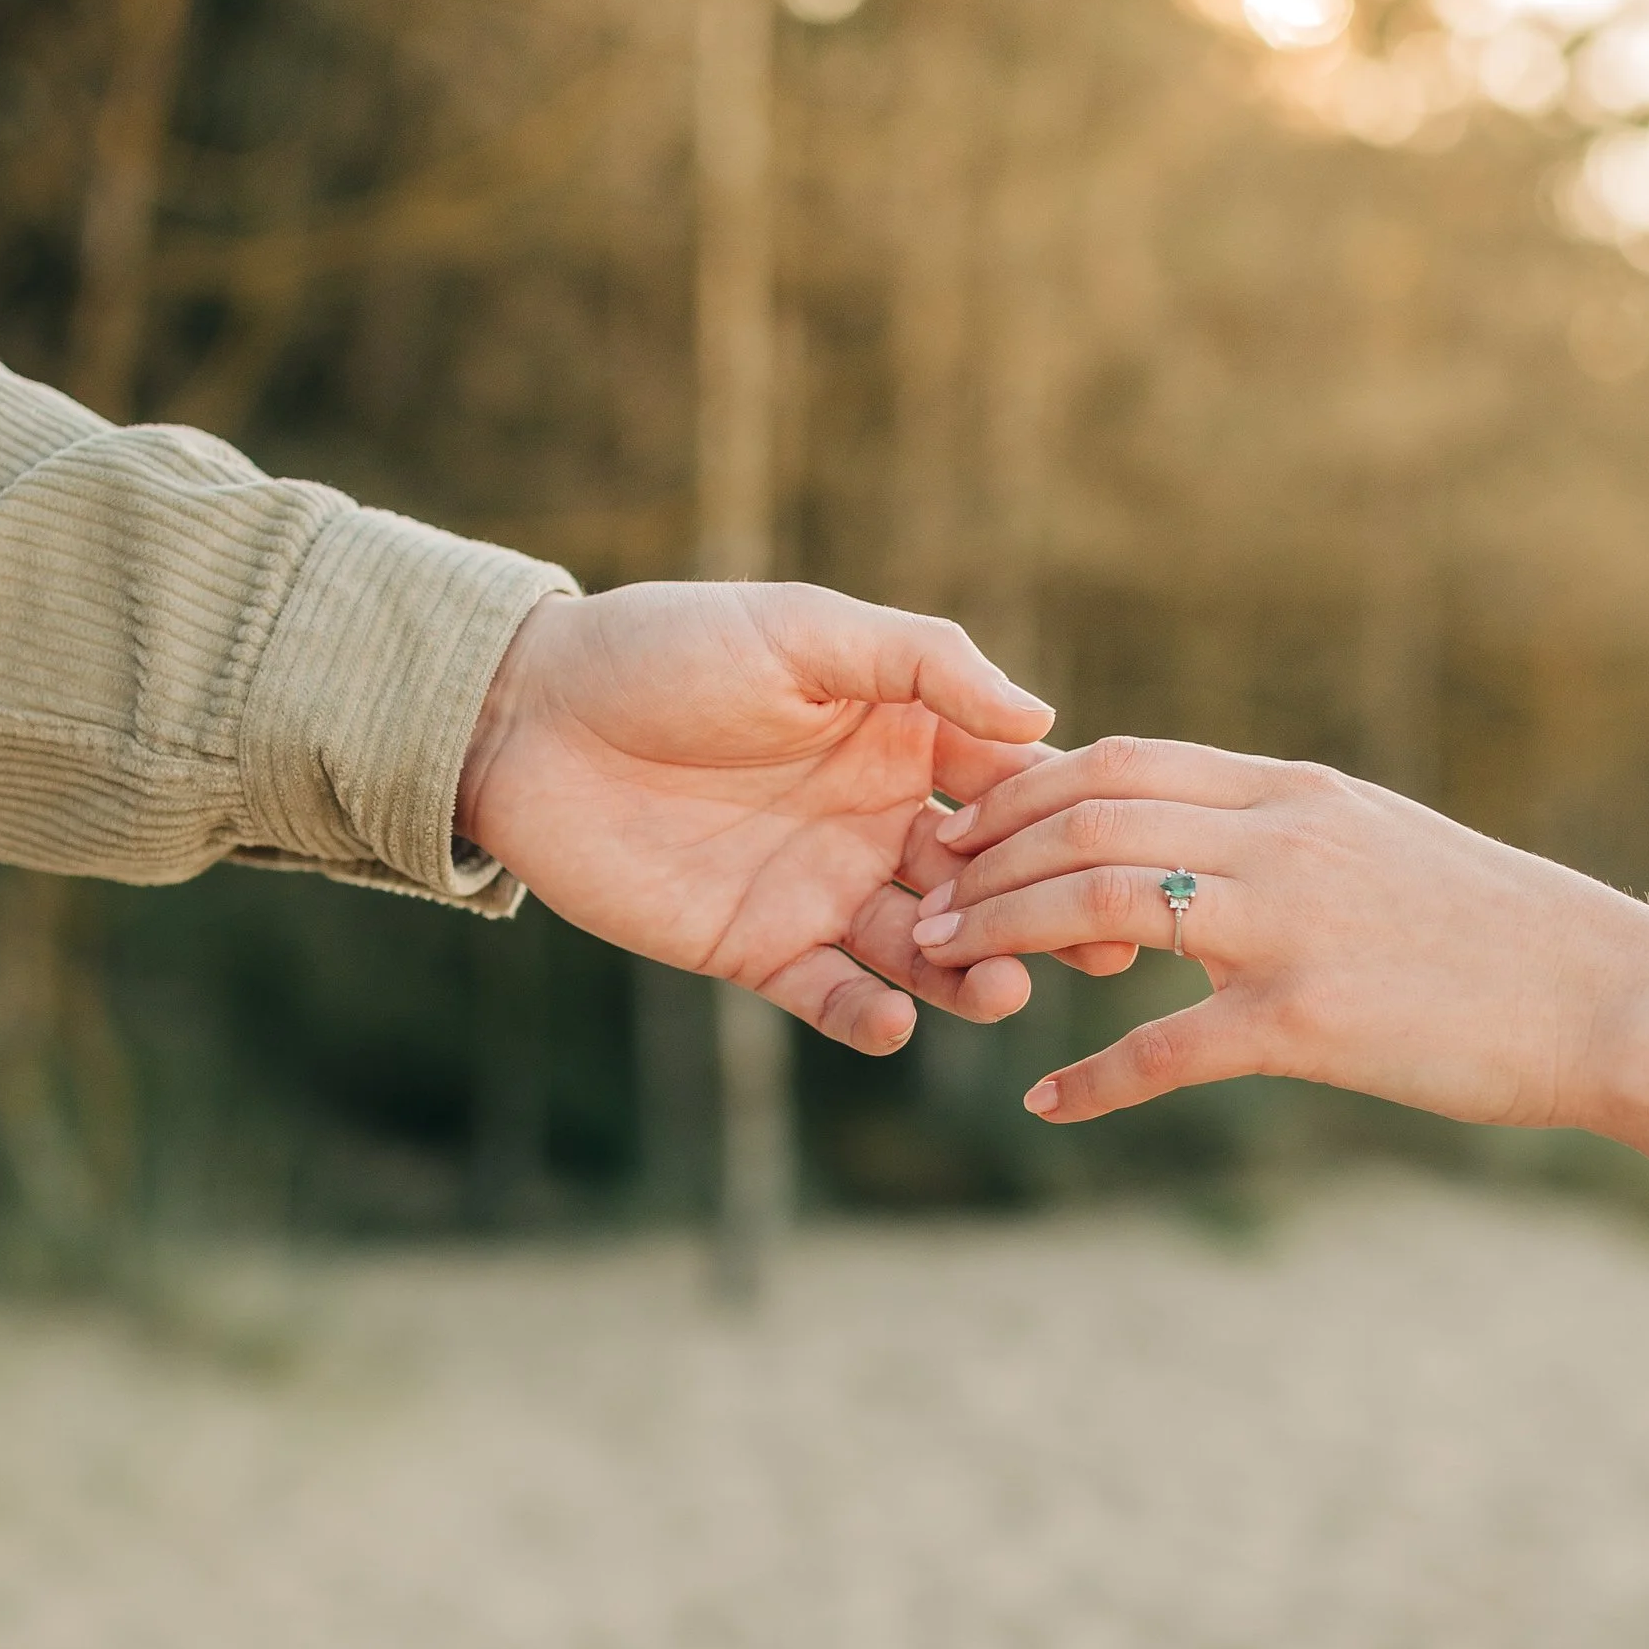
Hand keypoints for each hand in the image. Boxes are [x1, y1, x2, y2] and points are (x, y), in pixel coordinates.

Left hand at [457, 581, 1067, 1053]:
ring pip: (923, 950)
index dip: (1062, 822)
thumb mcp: (804, 630)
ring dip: (967, 975)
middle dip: (1039, 917)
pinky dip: (869, 1015)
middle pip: (984, 883)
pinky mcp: (757, 949)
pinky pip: (831, 996)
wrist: (528, 718)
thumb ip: (923, 663)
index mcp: (901, 739)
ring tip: (999, 992)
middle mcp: (877, 822)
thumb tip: (1042, 715)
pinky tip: (895, 1018)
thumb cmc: (664, 649)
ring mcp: (821, 891)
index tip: (1120, 851)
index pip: (1008, 787)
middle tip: (1095, 952)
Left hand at [905, 735, 1648, 1122]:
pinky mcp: (1308, 1024)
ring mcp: (1291, 928)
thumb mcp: (1383, 846)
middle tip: (929, 896)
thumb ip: (1283, 834)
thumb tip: (1195, 842)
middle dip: (989, 857)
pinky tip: (1049, 1105)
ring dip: (1007, 934)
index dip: (1022, 791)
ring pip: (1100, 906)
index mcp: (1295, 792)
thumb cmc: (1500, 933)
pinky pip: (1166, 1050)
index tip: (968, 826)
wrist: (1611, 997)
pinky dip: (1093, 1079)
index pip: (1121, 761)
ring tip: (950, 965)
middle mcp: (1282, 839)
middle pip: (1086, 819)